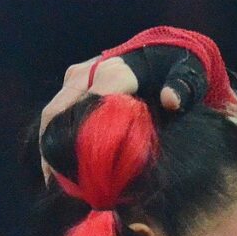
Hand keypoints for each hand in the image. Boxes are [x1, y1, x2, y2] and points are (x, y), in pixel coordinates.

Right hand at [38, 27, 233, 180]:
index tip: (85, 172)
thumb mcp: (186, 75)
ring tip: (54, 181)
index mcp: (113, 73)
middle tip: (57, 184)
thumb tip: (171, 100)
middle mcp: (87, 73)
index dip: (82, 141)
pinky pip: (58, 114)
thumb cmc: (174, 67)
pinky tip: (57, 166)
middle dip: (53, 150)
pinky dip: (55, 139)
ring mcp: (76, 78)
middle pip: (58, 114)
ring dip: (50, 147)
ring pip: (53, 115)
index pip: (88, 109)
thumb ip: (181, 88)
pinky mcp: (73, 84)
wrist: (162, 50)